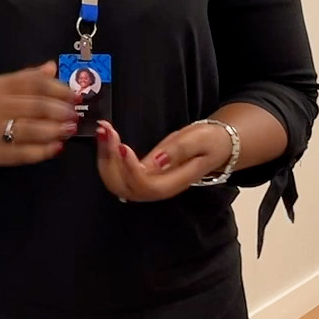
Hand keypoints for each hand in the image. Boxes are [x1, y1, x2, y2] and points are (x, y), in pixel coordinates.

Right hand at [0, 62, 77, 166]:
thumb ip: (26, 78)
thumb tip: (52, 67)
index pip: (34, 83)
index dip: (59, 89)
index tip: (75, 95)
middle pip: (36, 106)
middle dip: (61, 111)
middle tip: (76, 114)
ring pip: (32, 130)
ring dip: (56, 130)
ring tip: (70, 129)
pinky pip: (25, 153)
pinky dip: (44, 151)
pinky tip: (56, 147)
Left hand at [96, 120, 233, 201]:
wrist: (215, 145)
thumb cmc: (210, 141)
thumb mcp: (200, 140)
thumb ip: (179, 151)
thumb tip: (157, 162)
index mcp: (175, 183)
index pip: (146, 185)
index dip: (131, 169)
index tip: (123, 145)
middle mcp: (158, 188)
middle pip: (125, 187)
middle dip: (110, 160)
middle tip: (106, 130)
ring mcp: (147, 183)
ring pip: (116, 182)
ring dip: (105, 157)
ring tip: (103, 130)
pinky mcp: (139, 175)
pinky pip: (117, 173)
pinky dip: (106, 156)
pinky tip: (105, 137)